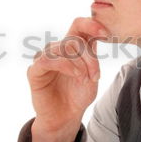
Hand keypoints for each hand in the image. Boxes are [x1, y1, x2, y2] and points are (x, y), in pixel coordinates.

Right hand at [27, 17, 108, 141]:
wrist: (66, 117)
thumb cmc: (78, 95)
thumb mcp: (92, 74)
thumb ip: (93, 55)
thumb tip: (100, 34)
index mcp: (72, 47)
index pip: (78, 25)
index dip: (92, 24)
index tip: (105, 34)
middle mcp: (57, 50)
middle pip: (75, 40)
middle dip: (90, 58)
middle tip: (95, 76)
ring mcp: (44, 58)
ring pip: (63, 48)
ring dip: (79, 64)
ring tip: (85, 79)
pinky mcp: (34, 71)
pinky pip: (48, 59)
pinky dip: (65, 65)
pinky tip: (75, 75)